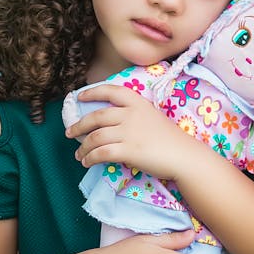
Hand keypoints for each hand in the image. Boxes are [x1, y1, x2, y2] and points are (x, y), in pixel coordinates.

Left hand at [65, 84, 208, 180]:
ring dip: (83, 147)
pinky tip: (87, 162)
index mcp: (137, 102)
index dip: (92, 92)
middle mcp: (131, 114)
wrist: (184, 155)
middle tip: (70, 133)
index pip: (110, 91)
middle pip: (96, 116)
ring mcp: (129, 132)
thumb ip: (132, 116)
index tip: (79, 97)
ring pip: (95, 137)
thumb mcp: (151, 117)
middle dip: (79, 126)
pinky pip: (101, 153)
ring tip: (79, 155)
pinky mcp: (128, 150)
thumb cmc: (169, 138)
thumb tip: (109, 124)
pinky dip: (90, 158)